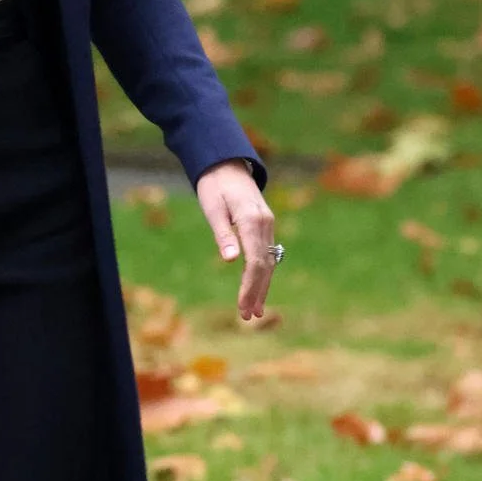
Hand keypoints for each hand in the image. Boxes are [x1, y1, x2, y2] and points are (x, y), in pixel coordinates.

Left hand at [195, 162, 277, 321]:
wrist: (226, 164)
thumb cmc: (214, 186)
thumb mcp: (212, 208)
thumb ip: (222, 234)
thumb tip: (230, 260)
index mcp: (252, 220)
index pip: (255, 262)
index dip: (250, 287)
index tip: (243, 306)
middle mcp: (265, 223)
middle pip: (265, 265)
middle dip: (257, 292)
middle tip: (248, 316)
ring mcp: (267, 224)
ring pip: (269, 261)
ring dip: (262, 286)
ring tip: (254, 311)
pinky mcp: (265, 225)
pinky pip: (267, 254)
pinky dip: (263, 273)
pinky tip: (257, 289)